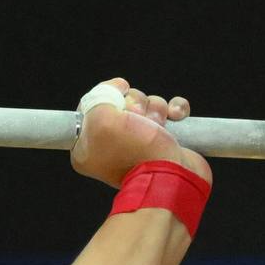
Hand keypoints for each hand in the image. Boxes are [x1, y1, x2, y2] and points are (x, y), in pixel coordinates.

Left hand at [70, 79, 209, 188]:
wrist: (172, 178)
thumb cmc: (136, 152)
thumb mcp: (102, 120)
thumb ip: (98, 97)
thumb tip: (116, 87)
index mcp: (89, 146)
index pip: (91, 108)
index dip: (106, 98)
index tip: (116, 103)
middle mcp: (113, 145)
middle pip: (122, 103)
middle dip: (135, 103)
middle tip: (138, 118)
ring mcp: (141, 143)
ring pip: (148, 105)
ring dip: (156, 108)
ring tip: (158, 124)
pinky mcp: (166, 141)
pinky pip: (171, 111)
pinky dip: (176, 110)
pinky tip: (176, 117)